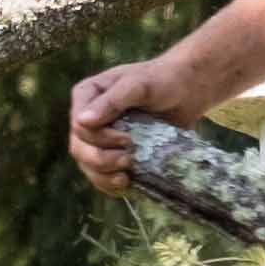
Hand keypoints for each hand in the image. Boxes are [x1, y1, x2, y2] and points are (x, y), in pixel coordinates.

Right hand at [66, 54, 200, 192]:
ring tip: (126, 178)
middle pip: (79, 149)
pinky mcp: (112, 153)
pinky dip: (111, 185)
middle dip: (101, 160)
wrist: (186, 92)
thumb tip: (82, 122)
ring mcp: (98, 138)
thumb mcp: (140, 85)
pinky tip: (128, 184)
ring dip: (104, 177)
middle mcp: (87, 118)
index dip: (98, 139)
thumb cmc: (162, 81)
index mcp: (86, 95)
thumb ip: (113, 101)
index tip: (128, 139)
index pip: (78, 127)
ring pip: (88, 166)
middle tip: (128, 160)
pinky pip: (102, 176)